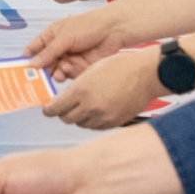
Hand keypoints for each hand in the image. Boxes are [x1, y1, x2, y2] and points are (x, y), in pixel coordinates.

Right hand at [25, 5, 129, 78]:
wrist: (114, 31)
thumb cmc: (89, 26)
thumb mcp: (65, 36)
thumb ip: (49, 51)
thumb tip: (32, 64)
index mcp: (51, 35)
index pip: (34, 48)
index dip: (27, 58)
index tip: (20, 69)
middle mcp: (58, 48)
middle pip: (43, 63)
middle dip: (40, 71)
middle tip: (36, 80)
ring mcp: (68, 58)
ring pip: (55, 71)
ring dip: (54, 74)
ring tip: (56, 75)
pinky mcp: (79, 68)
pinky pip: (67, 75)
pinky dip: (65, 76)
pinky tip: (65, 74)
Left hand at [41, 47, 162, 129]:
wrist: (146, 75)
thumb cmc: (122, 66)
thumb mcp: (91, 69)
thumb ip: (76, 85)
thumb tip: (63, 98)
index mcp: (81, 90)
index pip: (55, 108)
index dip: (49, 110)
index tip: (48, 109)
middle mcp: (90, 106)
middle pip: (66, 118)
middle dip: (63, 113)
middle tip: (64, 107)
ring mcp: (102, 117)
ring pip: (81, 124)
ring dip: (78, 117)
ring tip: (83, 106)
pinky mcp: (113, 123)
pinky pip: (96, 126)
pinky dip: (92, 121)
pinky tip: (96, 111)